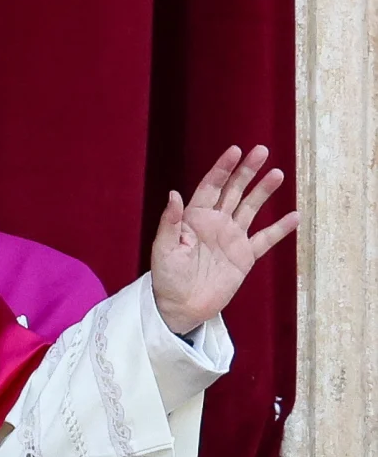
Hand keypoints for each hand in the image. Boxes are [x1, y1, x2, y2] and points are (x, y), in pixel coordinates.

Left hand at [151, 145, 299, 333]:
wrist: (180, 306)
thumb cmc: (166, 276)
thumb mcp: (163, 248)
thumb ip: (171, 221)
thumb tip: (174, 194)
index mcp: (194, 218)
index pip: (210, 187)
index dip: (222, 169)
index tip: (235, 151)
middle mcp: (215, 223)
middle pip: (234, 191)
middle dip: (247, 171)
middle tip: (261, 151)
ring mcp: (231, 238)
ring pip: (251, 209)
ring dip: (263, 192)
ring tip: (277, 174)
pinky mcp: (244, 257)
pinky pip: (265, 239)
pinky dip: (280, 229)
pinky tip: (294, 216)